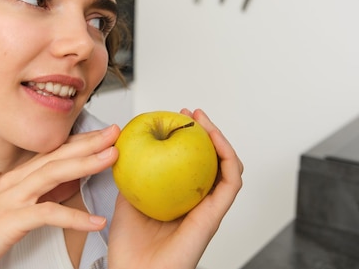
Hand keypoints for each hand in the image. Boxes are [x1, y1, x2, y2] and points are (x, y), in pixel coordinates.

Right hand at [0, 124, 119, 268]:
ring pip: (54, 173)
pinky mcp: (10, 220)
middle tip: (116, 133)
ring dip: (85, 163)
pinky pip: (47, 215)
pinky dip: (73, 217)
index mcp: (17, 177)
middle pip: (57, 155)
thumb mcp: (16, 208)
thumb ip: (41, 194)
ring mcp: (11, 198)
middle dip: (88, 142)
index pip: (53, 152)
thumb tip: (68, 185)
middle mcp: (15, 182)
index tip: (105, 134)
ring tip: (111, 158)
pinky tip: (95, 220)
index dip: (80, 141)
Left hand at [107, 108, 242, 268]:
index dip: (190, 139)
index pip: (193, 164)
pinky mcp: (215, 217)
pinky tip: (214, 141)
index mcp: (182, 199)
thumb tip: (129, 146)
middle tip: (192, 113)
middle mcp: (199, 203)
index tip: (177, 117)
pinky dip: (228, 159)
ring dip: (220, 140)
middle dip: (207, 133)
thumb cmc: (129, 246)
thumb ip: (133, 176)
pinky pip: (231, 184)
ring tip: (204, 121)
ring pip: (228, 168)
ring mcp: (209, 209)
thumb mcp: (128, 199)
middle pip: (214, 162)